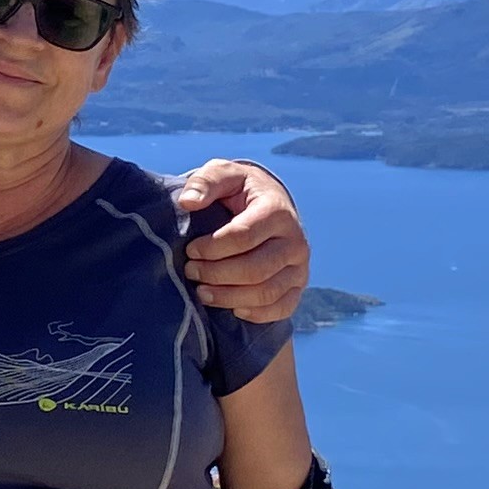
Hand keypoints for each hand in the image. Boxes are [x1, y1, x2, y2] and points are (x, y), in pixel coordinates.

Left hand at [172, 159, 308, 319]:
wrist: (266, 204)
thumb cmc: (238, 190)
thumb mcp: (222, 175)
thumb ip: (205, 182)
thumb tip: (188, 202)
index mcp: (277, 210)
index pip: (243, 236)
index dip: (212, 248)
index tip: (190, 250)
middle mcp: (295, 241)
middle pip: (255, 269)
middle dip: (216, 275)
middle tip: (191, 272)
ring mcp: (300, 266)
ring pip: (266, 293)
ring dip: (229, 298)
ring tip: (202, 292)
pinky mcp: (298, 286)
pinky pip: (282, 309)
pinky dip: (255, 313)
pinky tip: (231, 309)